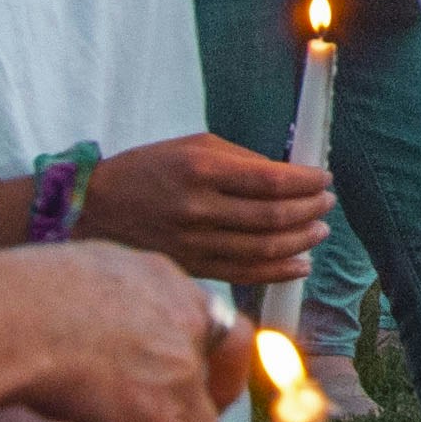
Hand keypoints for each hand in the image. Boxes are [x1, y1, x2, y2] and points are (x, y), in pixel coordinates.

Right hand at [0, 241, 241, 421]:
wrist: (3, 318)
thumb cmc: (17, 295)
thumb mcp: (82, 269)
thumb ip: (109, 289)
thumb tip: (95, 299)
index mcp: (165, 280)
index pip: (210, 320)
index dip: (203, 353)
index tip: (185, 372)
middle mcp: (183, 320)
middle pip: (222, 369)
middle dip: (208, 399)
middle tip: (178, 421)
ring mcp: (173, 371)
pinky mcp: (151, 416)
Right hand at [78, 134, 333, 286]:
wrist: (93, 208)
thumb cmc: (148, 169)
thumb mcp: (194, 147)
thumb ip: (243, 160)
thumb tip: (291, 175)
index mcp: (202, 170)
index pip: (270, 180)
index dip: (306, 182)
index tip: (324, 179)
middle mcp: (198, 208)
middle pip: (271, 216)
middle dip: (309, 210)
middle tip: (327, 204)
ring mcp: (194, 242)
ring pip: (262, 249)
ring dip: (300, 241)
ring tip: (319, 231)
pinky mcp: (190, 266)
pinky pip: (243, 274)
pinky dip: (278, 272)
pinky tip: (300, 264)